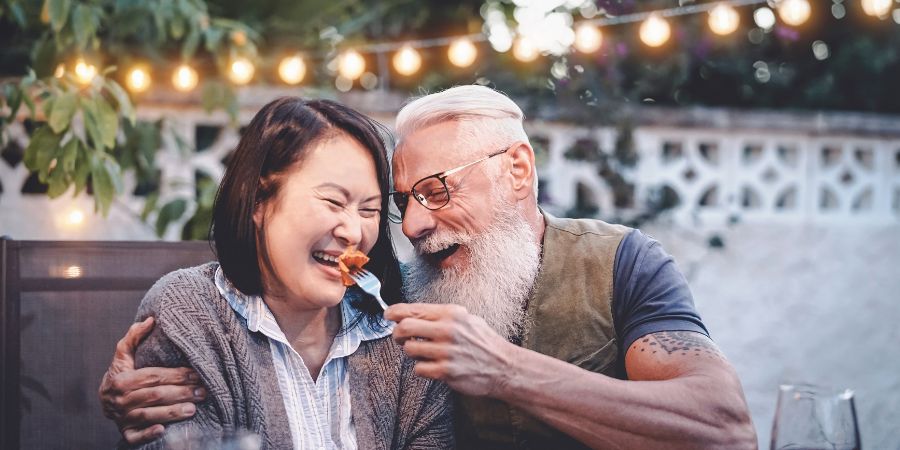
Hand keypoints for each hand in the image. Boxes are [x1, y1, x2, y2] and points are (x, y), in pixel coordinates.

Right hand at [98, 317, 206, 444]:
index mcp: (122, 380)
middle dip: (181, 393)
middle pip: (155, 396)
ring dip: (172, 412)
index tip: (196, 374)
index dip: (175, 375)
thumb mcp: (123, 355)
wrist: (104, 400)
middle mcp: (121, 400)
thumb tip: (150, 319)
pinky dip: (148, 434)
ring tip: (193, 409)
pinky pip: (135, 436)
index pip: (153, 376)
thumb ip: (134, 337)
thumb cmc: (121, 373)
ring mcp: (123, 418)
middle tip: (202, 391)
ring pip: (149, 415)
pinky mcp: (126, 432)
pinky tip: (162, 430)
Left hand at [385, 303, 518, 396]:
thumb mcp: (467, 319)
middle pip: (404, 327)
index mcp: (451, 314)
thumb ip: (441, 316)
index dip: (394, 312)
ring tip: (423, 353)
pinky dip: (422, 368)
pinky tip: (433, 366)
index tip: (388, 315)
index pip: (413, 309)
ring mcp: (446, 352)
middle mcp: (447, 330)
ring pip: (409, 349)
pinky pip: (418, 368)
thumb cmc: (484, 343)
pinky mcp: (445, 371)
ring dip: (411, 352)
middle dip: (397, 333)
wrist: (504, 367)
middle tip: (400, 337)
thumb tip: (412, 313)